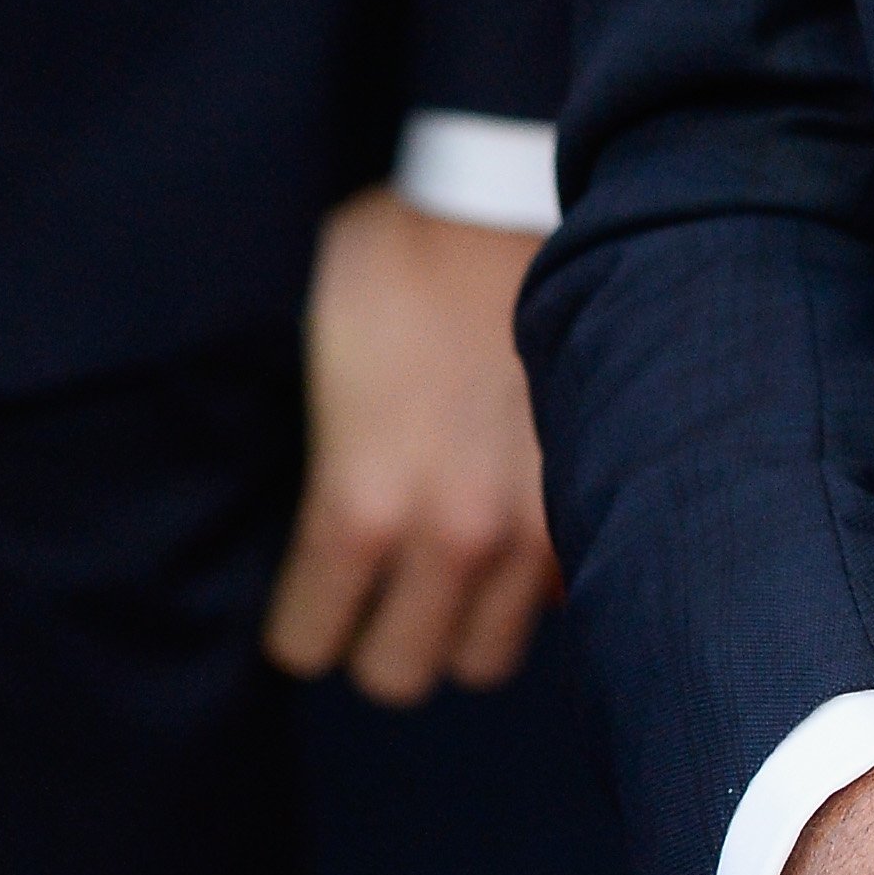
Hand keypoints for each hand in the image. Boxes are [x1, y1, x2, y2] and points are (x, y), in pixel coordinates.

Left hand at [263, 187, 556, 702]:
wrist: (507, 201)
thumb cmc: (393, 263)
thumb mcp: (306, 348)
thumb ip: (304, 449)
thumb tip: (290, 503)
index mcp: (359, 505)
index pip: (309, 642)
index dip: (301, 619)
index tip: (310, 592)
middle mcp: (447, 538)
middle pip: (397, 673)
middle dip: (378, 637)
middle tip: (377, 590)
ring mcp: (527, 527)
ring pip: (483, 659)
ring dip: (458, 625)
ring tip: (446, 576)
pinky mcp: (583, 500)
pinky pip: (552, 603)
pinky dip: (526, 590)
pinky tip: (506, 541)